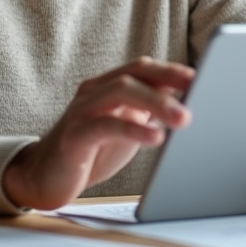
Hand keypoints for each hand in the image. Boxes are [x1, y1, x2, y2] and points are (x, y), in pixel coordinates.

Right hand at [2, 56, 193, 209]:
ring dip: (155, 102)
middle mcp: (93, 93)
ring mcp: (81, 112)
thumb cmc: (91, 151)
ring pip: (119, 93)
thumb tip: (189, 101)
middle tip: (198, 91)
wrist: (44, 177)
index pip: (142, 69)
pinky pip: (103, 127)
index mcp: (107, 87)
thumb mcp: (126, 127)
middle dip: (167, 80)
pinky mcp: (73, 137)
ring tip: (183, 118)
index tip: (201, 75)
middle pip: (132, 76)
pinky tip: (154, 138)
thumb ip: (149, 112)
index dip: (171, 70)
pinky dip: (131, 129)